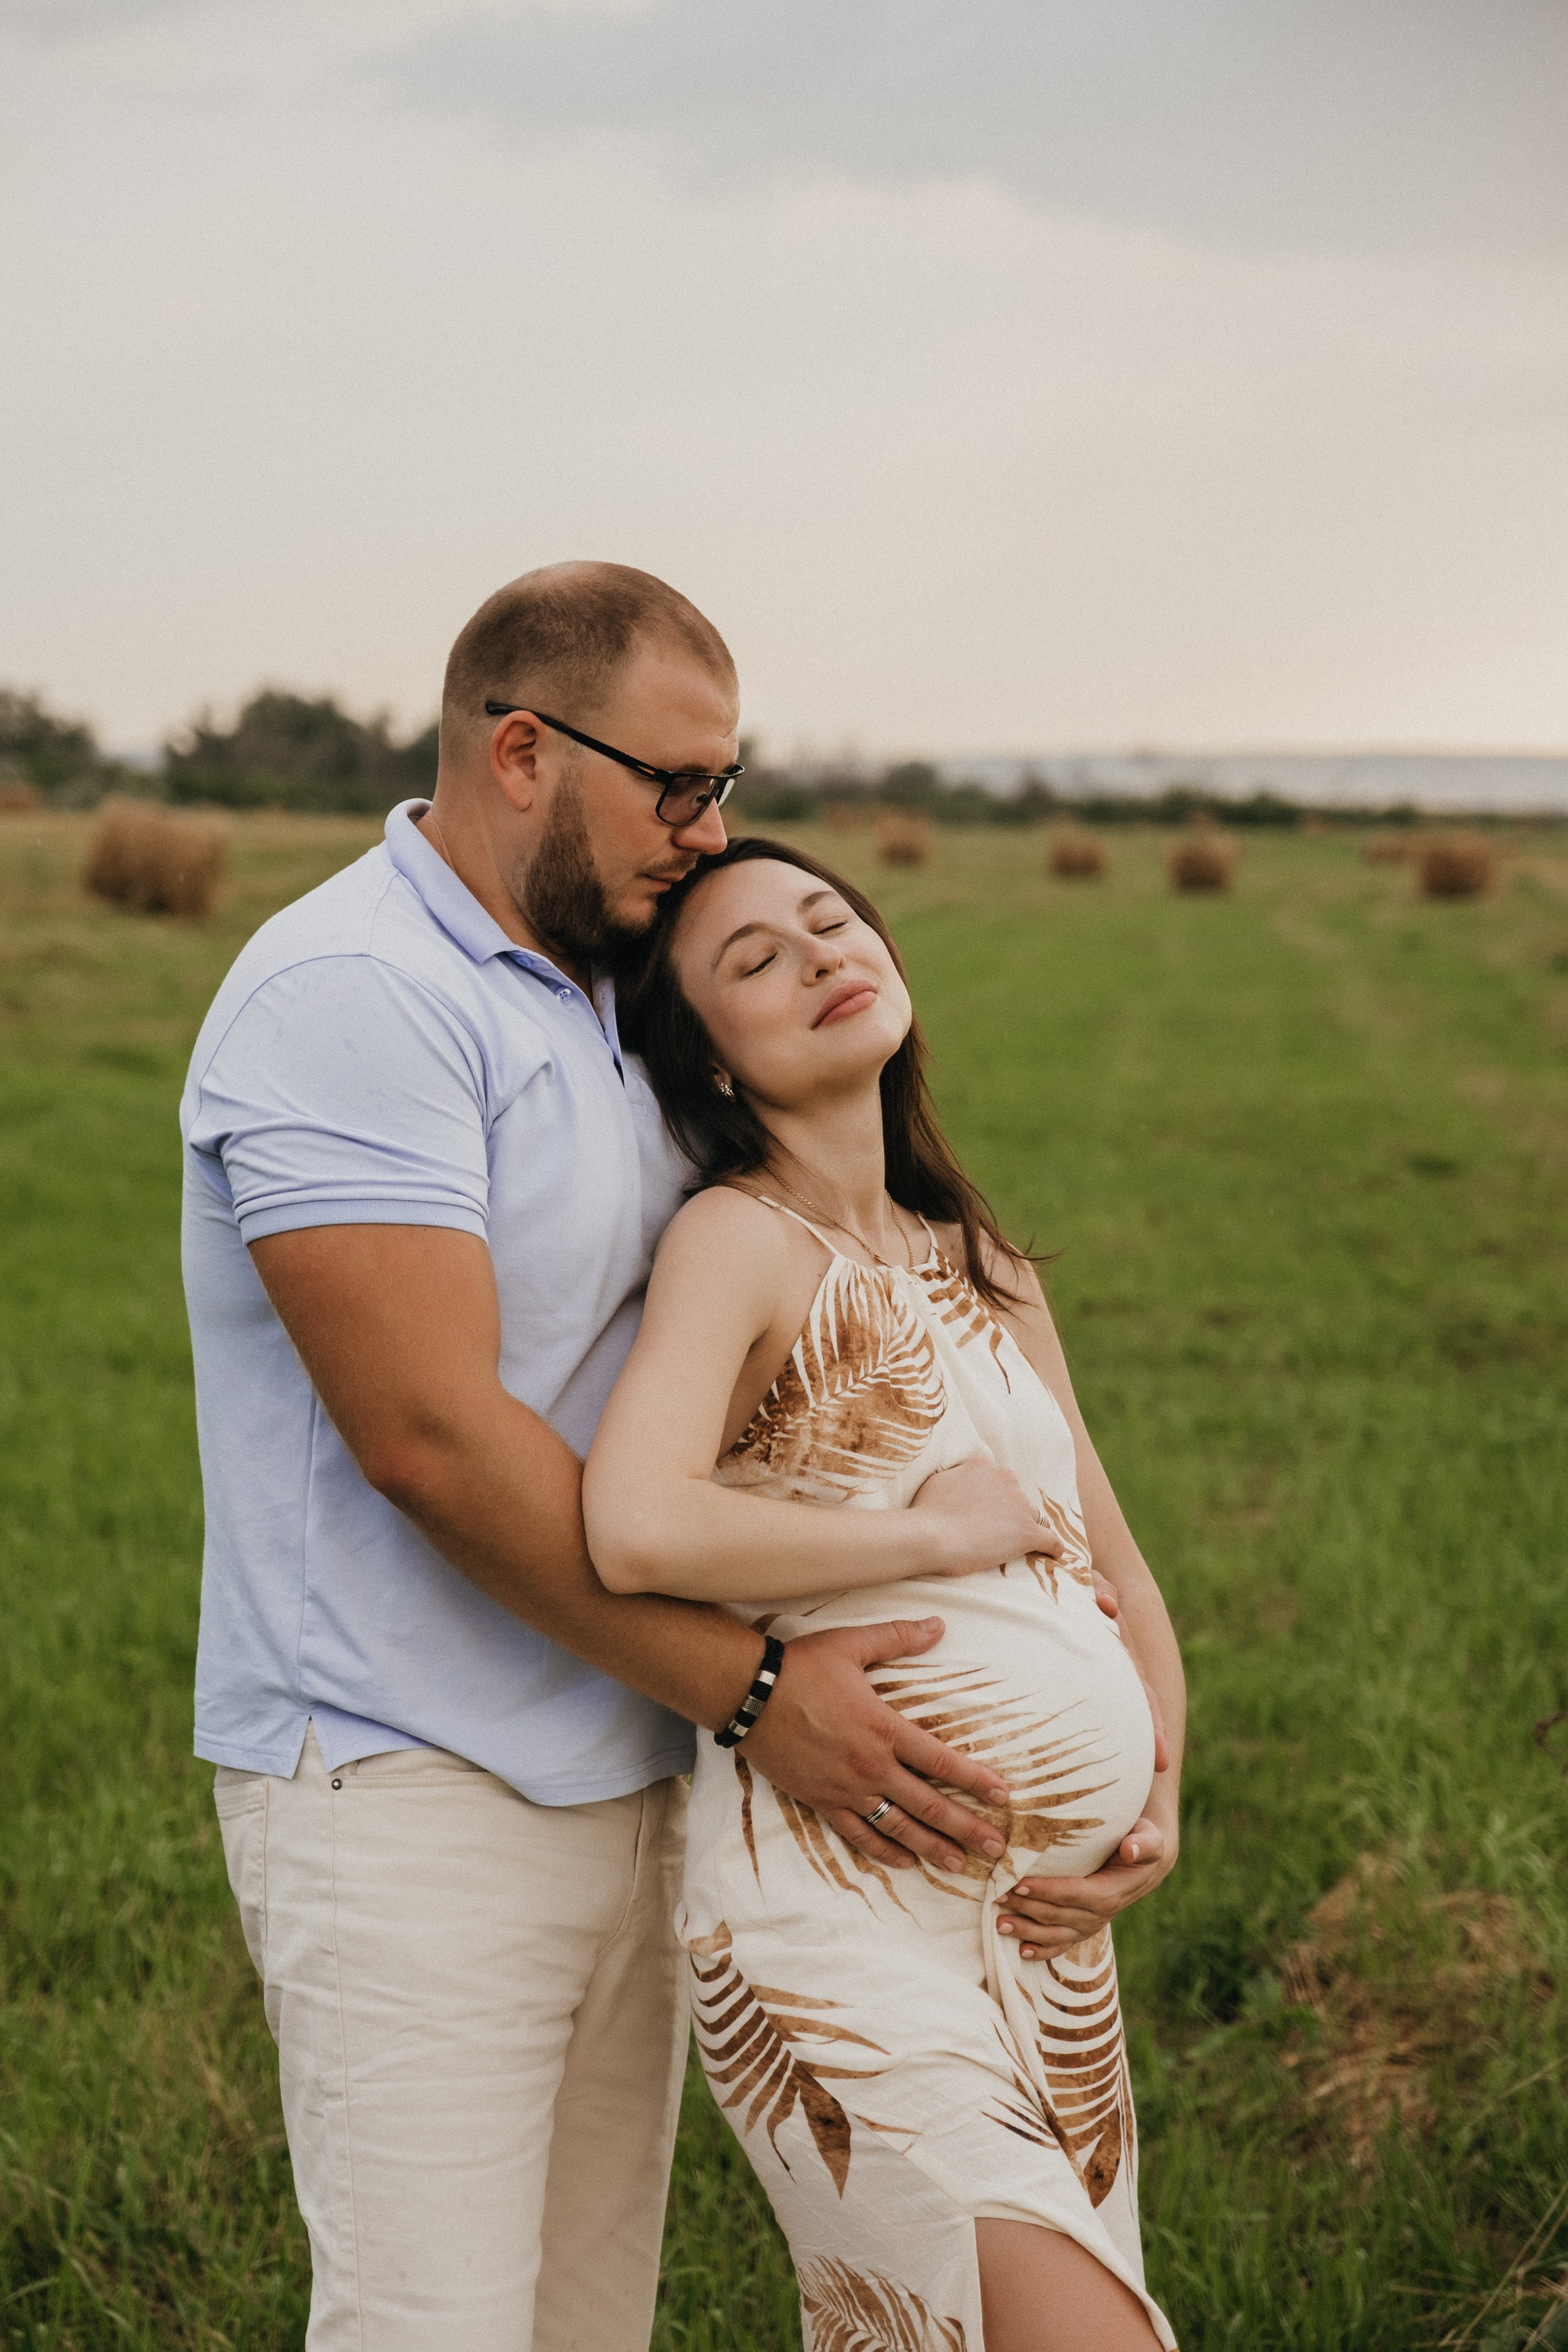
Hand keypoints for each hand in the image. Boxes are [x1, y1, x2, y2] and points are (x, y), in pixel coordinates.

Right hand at [744, 1616, 1011, 1873]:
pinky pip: (857, 1834)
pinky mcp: (821, 1801)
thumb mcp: (853, 1644)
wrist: (748, 1694)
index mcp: (884, 1729)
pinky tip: (904, 1862)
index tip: (1004, 1798)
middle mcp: (871, 1766)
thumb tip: (938, 1624)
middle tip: (995, 1849)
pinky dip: (883, 1851)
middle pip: (928, 1804)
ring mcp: (845, 1789)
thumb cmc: (801, 1667)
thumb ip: (898, 1637)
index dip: (975, 1781)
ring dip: (932, 1848)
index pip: (941, 1761)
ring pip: (898, 1827)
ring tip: (960, 1865)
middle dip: (966, 1827)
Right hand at [910, 1457, 1064, 1578]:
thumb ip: (956, 1476)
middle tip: (992, 1531)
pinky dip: (1054, 1548)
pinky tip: (1054, 1556)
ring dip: (1026, 1528)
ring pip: (1033, 1516)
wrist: (932, 1535)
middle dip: (1009, 1512)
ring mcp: (1019, 1505)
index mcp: (984, 1466)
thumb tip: (960, 1479)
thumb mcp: (937, 1480)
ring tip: (1017, 1546)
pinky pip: (1051, 1539)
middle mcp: (1006, 1479)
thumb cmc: (927, 1512)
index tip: (986, 1510)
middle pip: (1016, 1497)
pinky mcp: (1027, 1532)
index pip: (998, 1479)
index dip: (993, 1497)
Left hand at [996, 1815, 1176, 1959]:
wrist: (1144, 1866)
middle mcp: (1099, 1914)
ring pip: (1054, 1933)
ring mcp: (1090, 1925)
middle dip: (1025, 1907)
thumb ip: (1143, 1844)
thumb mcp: (1149, 1839)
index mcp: (1110, 1892)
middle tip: (997, 1896)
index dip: (1046, 1891)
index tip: (1019, 1883)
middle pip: (1056, 1914)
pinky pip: (1061, 1945)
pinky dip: (1041, 1951)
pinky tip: (1021, 1951)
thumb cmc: (1141, 1844)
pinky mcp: (1083, 1929)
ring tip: (999, 1924)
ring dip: (1026, 1931)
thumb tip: (1130, 1851)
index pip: (1073, 1893)